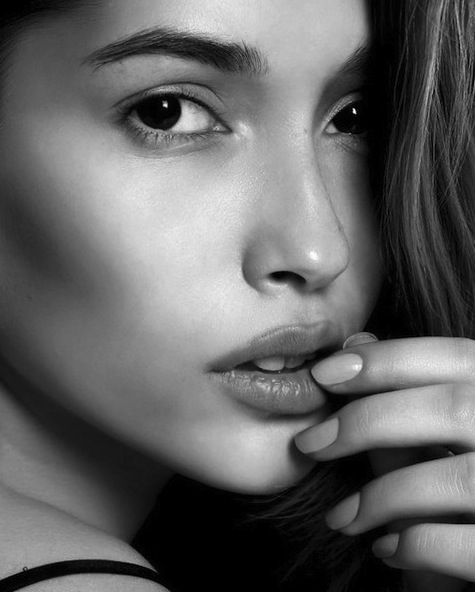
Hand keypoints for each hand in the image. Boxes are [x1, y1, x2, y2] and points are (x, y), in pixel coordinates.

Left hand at [295, 335, 474, 588]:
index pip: (457, 357)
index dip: (387, 359)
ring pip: (455, 477)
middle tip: (310, 442)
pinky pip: (467, 545)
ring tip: (341, 516)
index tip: (323, 373)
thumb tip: (356, 344)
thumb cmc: (461, 488)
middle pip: (453, 408)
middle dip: (367, 421)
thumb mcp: (442, 440)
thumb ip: (404, 398)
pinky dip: (415, 544)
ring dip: (380, 496)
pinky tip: (386, 548)